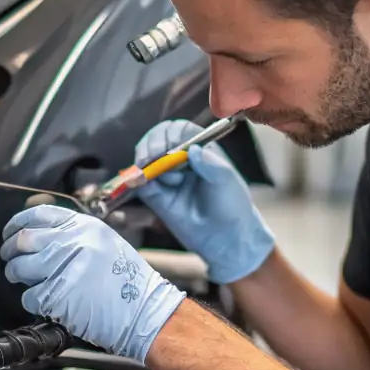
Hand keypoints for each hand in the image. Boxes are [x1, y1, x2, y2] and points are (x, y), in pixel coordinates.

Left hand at [0, 205, 185, 361]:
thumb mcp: (106, 243)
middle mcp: (73, 243)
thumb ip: (75, 235)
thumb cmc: (129, 283)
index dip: (18, 222)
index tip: (12, 231)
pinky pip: (30, 295)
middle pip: (24, 239)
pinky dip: (30, 299)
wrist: (146, 312)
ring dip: (15, 274)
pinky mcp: (59, 296)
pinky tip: (42, 300)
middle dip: (10, 250)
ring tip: (21, 278)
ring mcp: (65, 269)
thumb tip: (41, 235)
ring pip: (20, 267)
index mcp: (85, 227)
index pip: (39, 214)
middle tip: (11, 258)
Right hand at [133, 119, 274, 283]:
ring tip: (153, 174)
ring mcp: (166, 177)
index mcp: (199, 150)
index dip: (170, 134)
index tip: (170, 147)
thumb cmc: (232, 205)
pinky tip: (141, 182)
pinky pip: (140, 184)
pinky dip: (136, 180)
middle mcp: (180, 160)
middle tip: (152, 157)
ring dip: (146, 163)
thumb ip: (210, 163)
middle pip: (157, 140)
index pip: (179, 130)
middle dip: (152, 145)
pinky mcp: (155, 196)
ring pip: (145, 159)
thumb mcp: (227, 180)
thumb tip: (191, 149)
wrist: (227, 239)